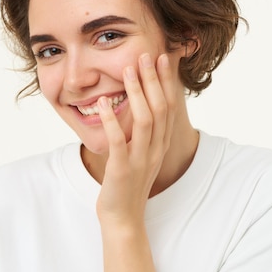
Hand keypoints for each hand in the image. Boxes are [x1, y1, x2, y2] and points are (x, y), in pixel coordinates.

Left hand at [95, 52, 175, 226]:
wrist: (123, 216)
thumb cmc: (129, 181)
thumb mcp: (142, 152)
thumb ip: (145, 130)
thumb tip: (141, 102)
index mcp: (161, 143)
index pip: (169, 107)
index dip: (166, 81)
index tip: (162, 58)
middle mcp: (155, 149)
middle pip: (160, 108)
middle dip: (153, 79)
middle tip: (146, 55)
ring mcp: (140, 159)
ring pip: (144, 120)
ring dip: (137, 93)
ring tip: (127, 70)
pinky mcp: (121, 169)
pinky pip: (118, 141)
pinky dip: (111, 120)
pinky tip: (103, 103)